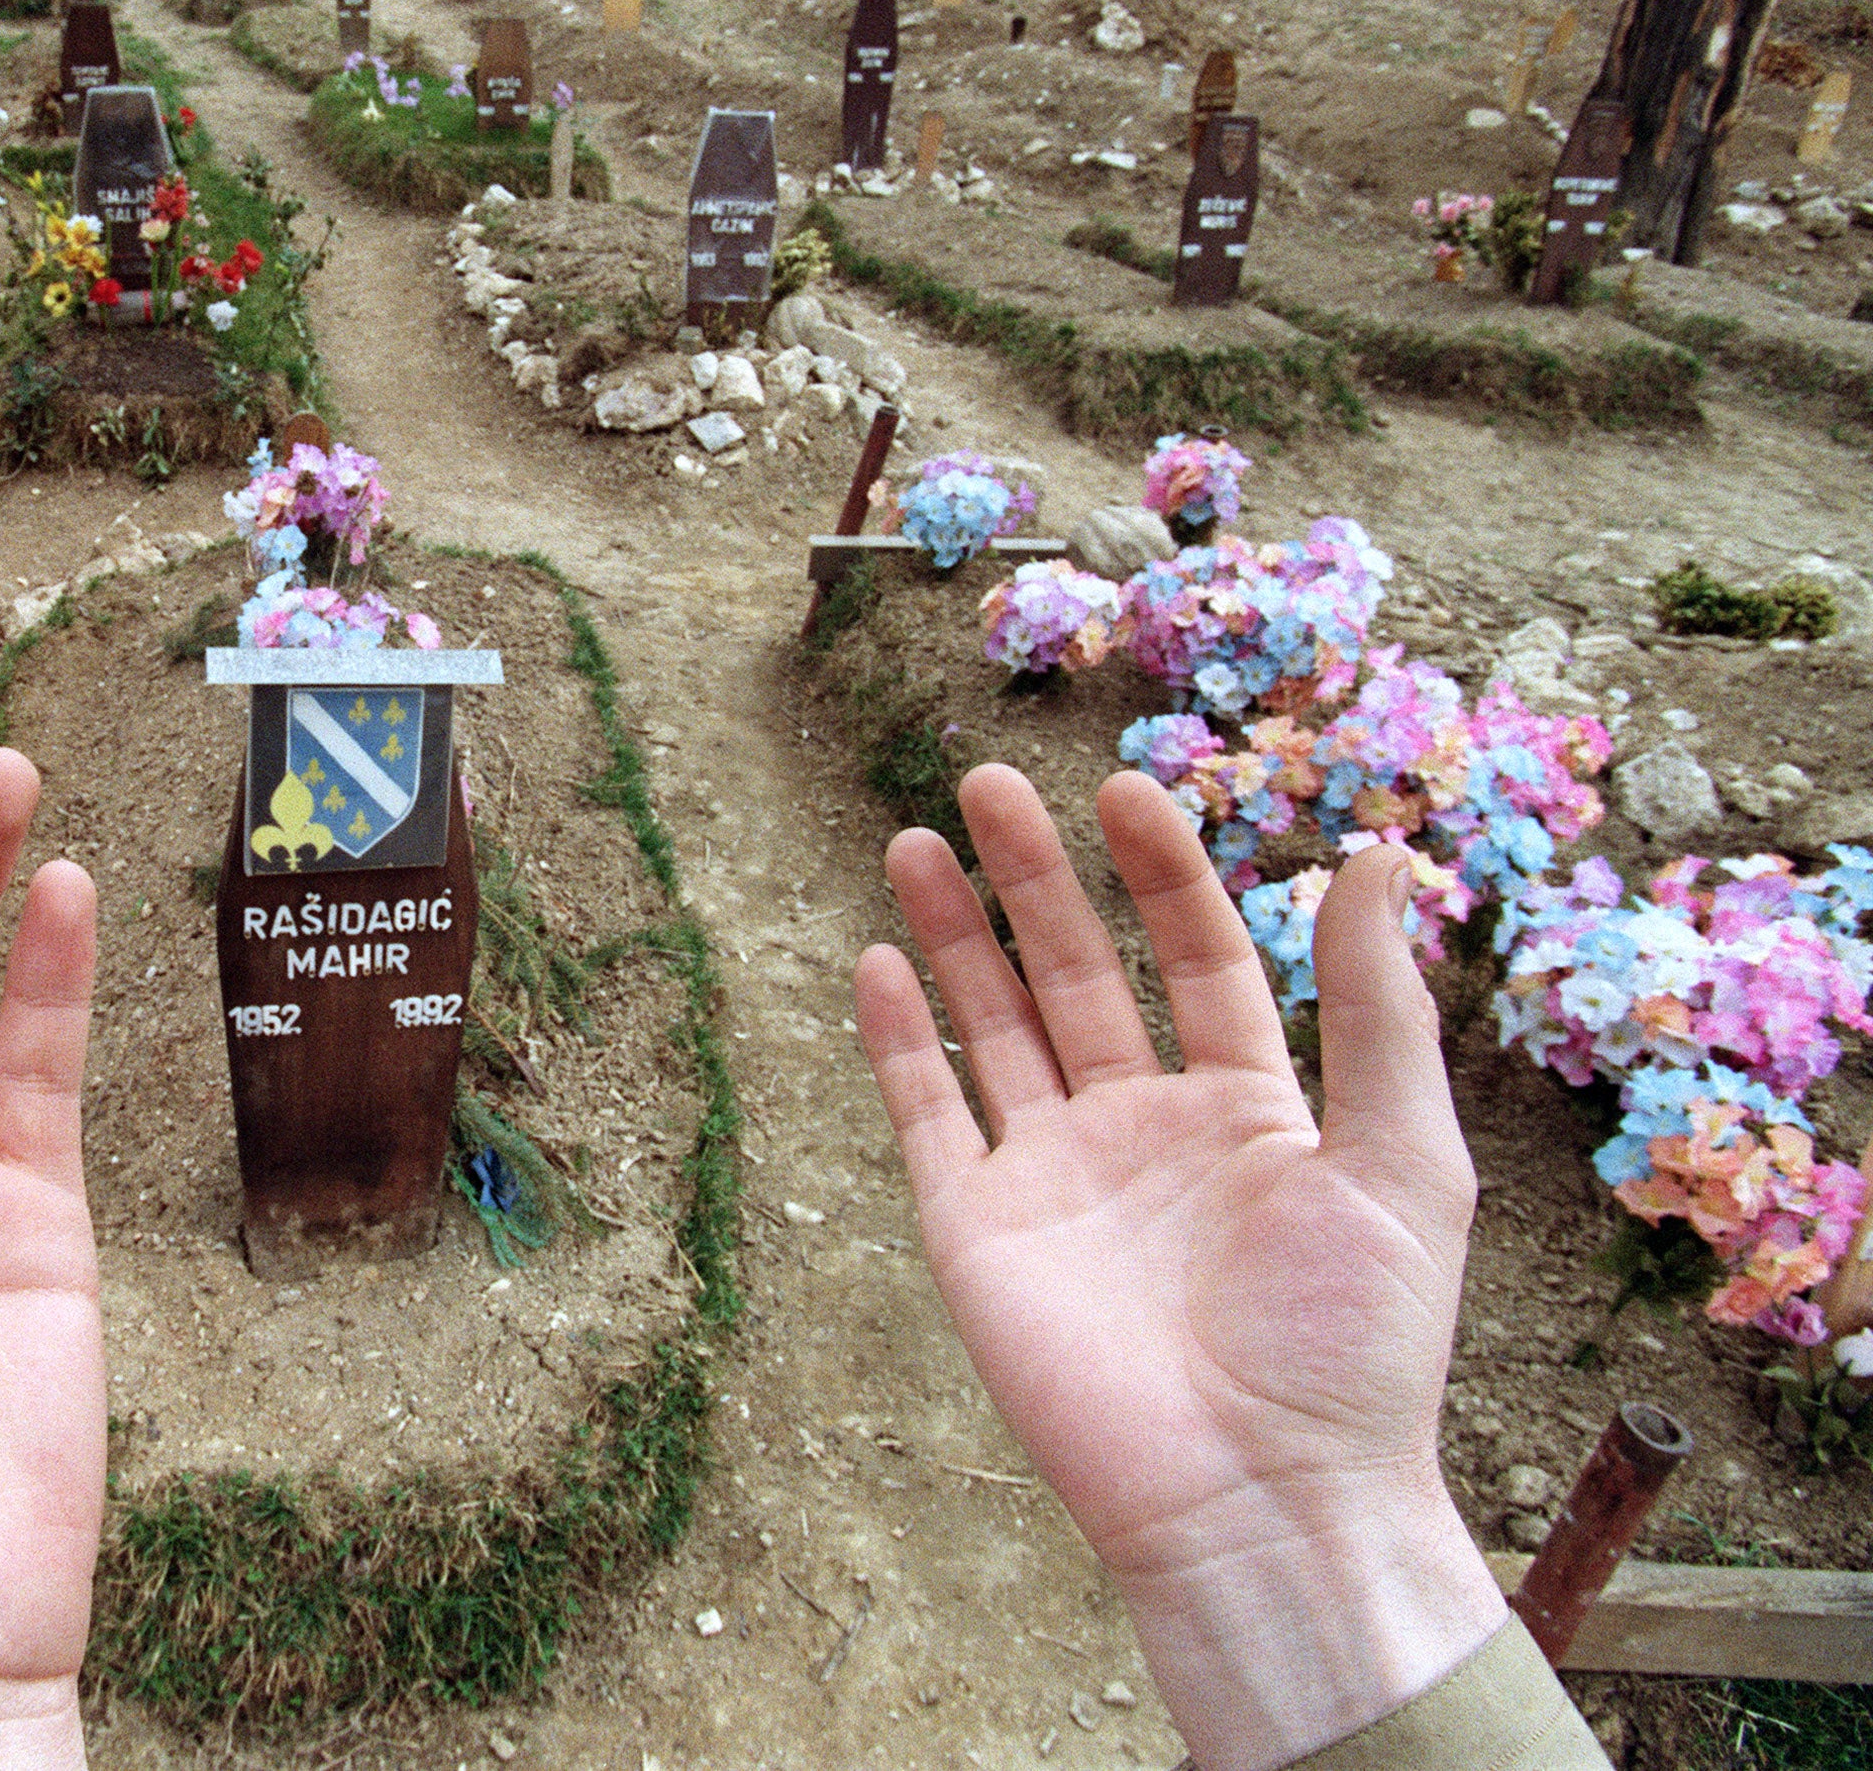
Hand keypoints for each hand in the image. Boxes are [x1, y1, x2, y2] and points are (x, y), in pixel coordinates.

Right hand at [853, 766, 1503, 1770]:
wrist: (1261, 1500)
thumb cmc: (1353, 1347)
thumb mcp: (1403, 1160)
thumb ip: (1380, 1010)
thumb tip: (1381, 856)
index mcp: (1250, 1114)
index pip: (1196, 960)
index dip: (1159, 873)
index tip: (1123, 791)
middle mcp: (1143, 1134)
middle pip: (1078, 976)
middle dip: (1033, 879)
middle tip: (982, 780)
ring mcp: (1054, 1181)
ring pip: (992, 1028)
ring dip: (955, 935)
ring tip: (913, 839)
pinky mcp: (979, 1233)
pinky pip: (927, 1115)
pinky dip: (899, 1039)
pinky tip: (878, 960)